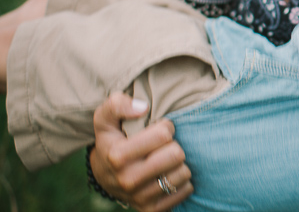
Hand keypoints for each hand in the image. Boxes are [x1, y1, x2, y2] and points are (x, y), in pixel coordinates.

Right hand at [91, 92, 192, 211]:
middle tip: (165, 146)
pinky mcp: (152, 210)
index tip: (160, 129)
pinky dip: (181, 181)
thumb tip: (143, 106)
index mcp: (117, 156)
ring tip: (166, 160)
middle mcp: (127, 180)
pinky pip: (185, 190)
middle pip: (176, 154)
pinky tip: (168, 174)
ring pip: (183, 173)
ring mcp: (140, 198)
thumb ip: (117, 104)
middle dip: (174, 145)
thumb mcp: (106, 119)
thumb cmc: (112, 140)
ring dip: (179, 164)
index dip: (166, 127)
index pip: (164, 134)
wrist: (105, 176)